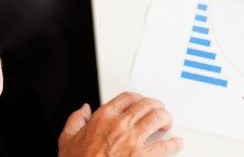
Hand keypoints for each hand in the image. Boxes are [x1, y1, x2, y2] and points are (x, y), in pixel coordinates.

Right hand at [58, 93, 183, 155]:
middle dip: (156, 106)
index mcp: (103, 116)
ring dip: (166, 118)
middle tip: (159, 110)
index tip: (141, 101)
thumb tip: (82, 111)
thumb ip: (75, 121)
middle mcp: (120, 124)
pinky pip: (164, 146)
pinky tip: (176, 143)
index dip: (138, 98)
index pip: (128, 97)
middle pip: (146, 104)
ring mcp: (132, 140)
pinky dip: (173, 144)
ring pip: (157, 118)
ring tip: (168, 123)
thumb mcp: (67, 139)